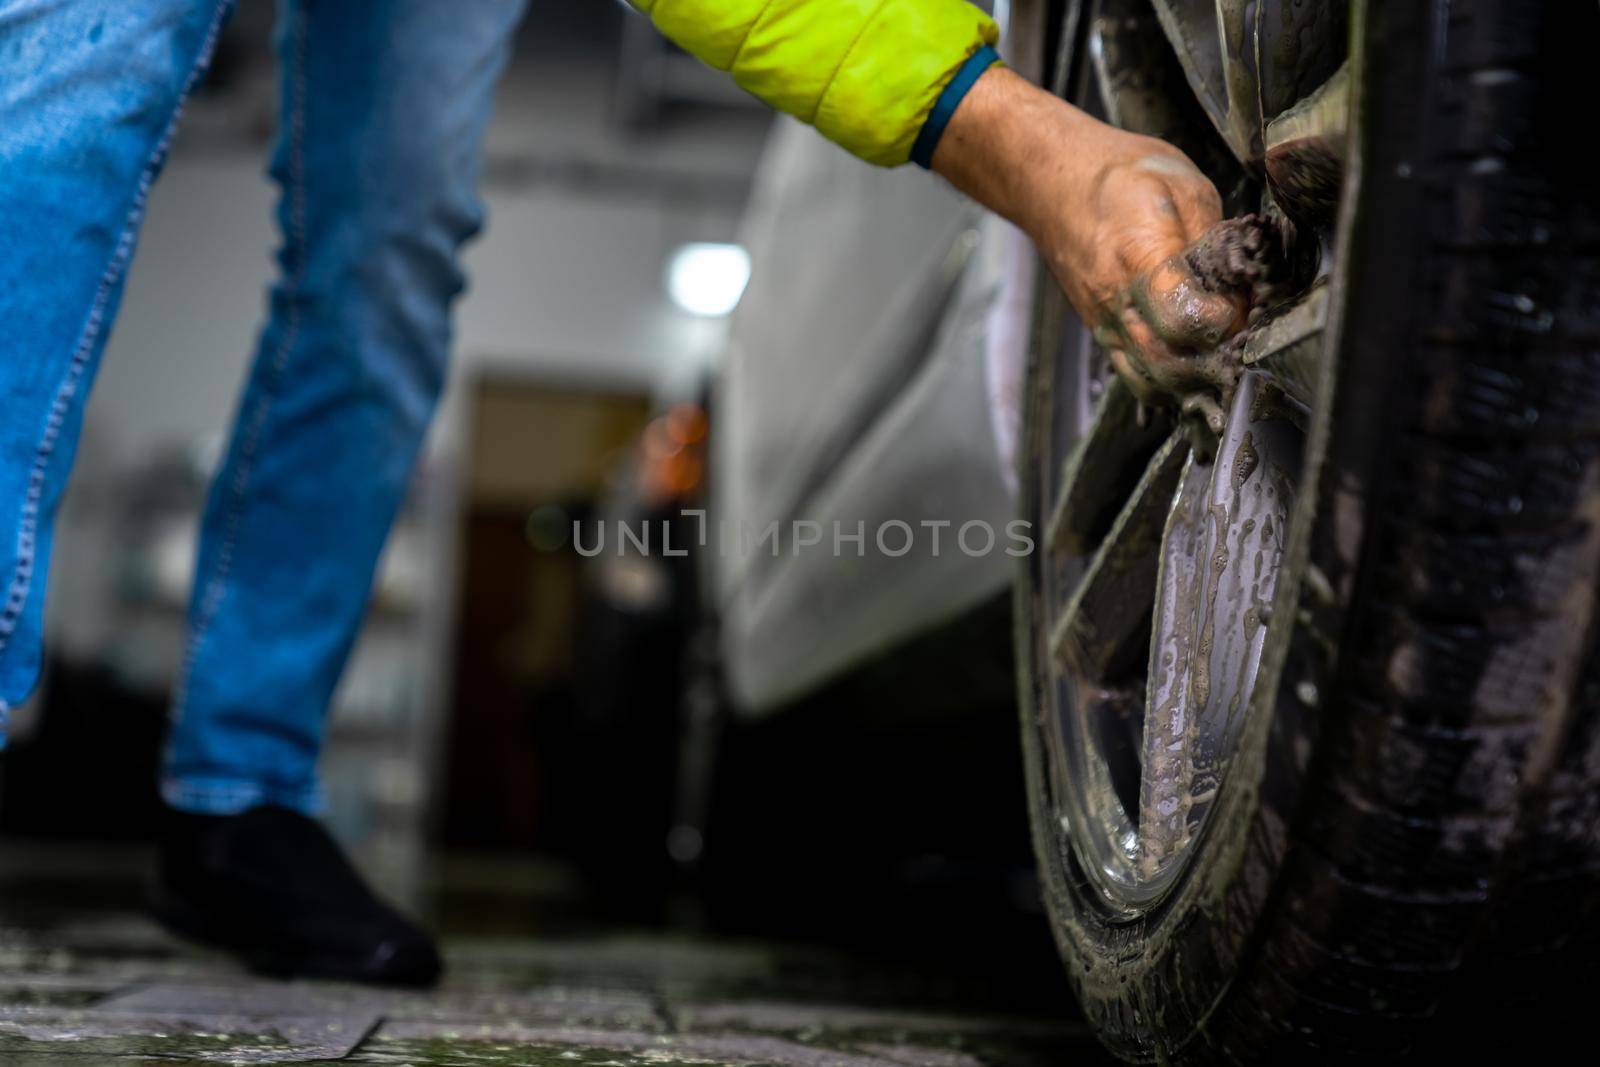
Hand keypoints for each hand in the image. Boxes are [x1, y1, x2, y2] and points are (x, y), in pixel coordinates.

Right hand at [931, 68, 1244, 403]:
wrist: (1052, 182)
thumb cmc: (1119, 178)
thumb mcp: (1183, 186)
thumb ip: (1214, 241)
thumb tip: (1240, 286)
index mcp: (1141, 257)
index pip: (1188, 320)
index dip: (1226, 322)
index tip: (1244, 303)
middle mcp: (1116, 301)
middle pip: (1172, 366)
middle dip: (1216, 362)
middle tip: (1242, 337)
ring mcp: (1104, 323)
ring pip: (1152, 382)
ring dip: (1193, 379)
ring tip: (1219, 351)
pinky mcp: (1101, 334)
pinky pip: (1135, 376)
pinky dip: (1167, 379)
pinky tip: (1190, 357)